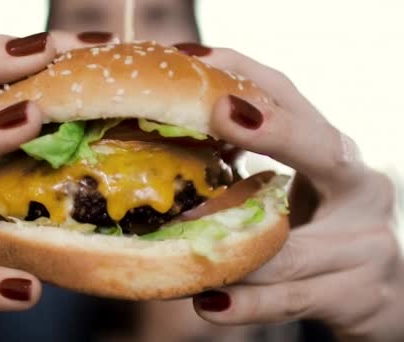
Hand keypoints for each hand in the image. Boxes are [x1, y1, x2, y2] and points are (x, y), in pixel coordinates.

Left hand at [175, 44, 402, 340]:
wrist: (383, 295)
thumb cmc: (324, 235)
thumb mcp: (296, 193)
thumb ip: (251, 174)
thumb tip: (170, 155)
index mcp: (337, 154)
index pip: (294, 99)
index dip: (250, 74)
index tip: (199, 57)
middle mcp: (361, 189)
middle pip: (321, 149)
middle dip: (274, 130)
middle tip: (222, 111)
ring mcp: (366, 245)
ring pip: (292, 245)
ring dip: (232, 244)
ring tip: (177, 234)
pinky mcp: (359, 296)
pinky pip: (293, 298)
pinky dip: (247, 304)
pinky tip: (210, 304)